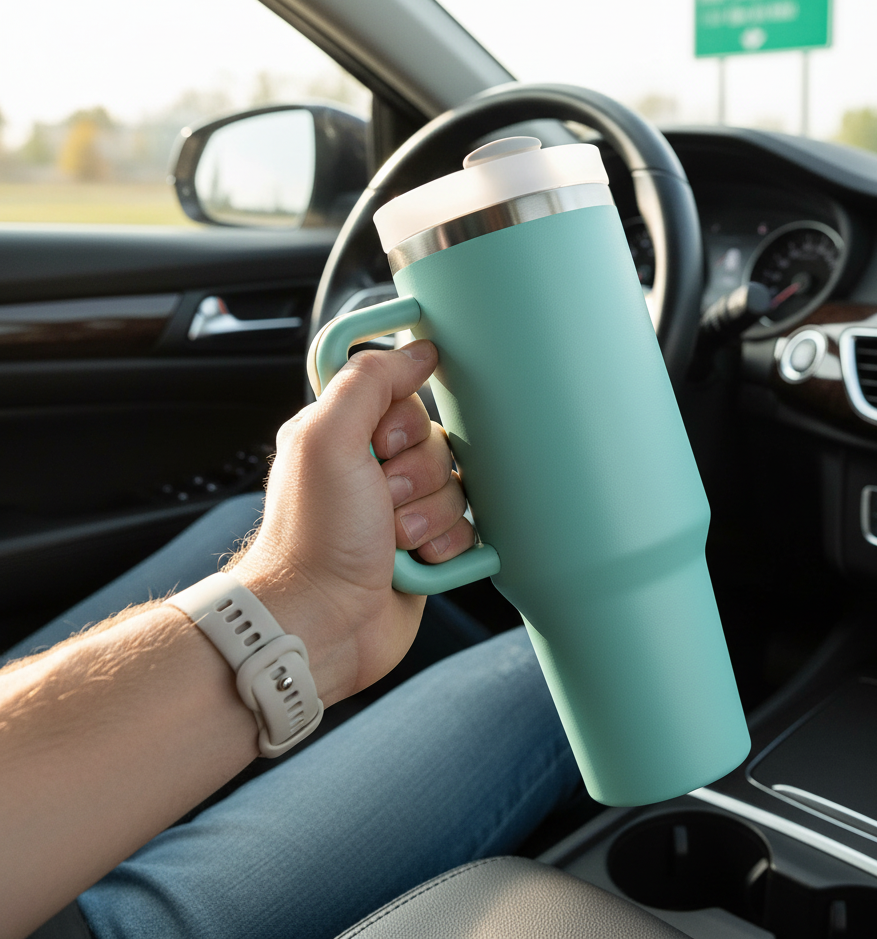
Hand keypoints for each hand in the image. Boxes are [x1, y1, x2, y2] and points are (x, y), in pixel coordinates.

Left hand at [230, 340, 475, 705]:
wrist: (321, 623)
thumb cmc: (312, 539)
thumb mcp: (327, 439)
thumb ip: (368, 382)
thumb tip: (417, 351)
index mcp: (343, 433)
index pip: (400, 394)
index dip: (403, 416)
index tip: (388, 439)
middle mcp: (371, 468)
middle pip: (437, 441)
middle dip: (417, 474)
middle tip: (382, 499)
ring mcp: (399, 510)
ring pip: (455, 486)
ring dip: (429, 515)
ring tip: (392, 538)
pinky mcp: (423, 547)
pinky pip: (467, 528)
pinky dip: (446, 544)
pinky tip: (415, 558)